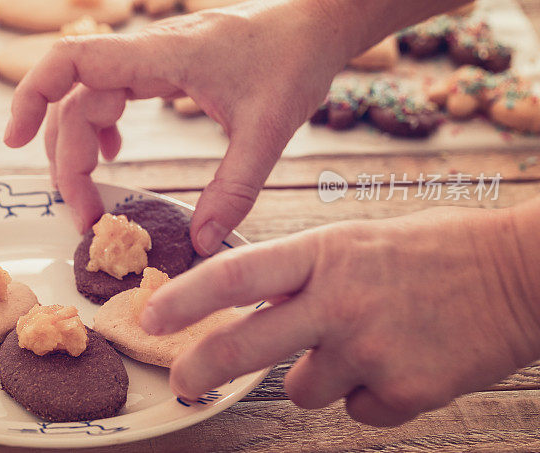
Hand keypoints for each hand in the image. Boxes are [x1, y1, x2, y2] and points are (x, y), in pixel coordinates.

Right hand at [4, 0, 350, 254]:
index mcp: (161, 55)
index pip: (72, 59)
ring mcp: (150, 60)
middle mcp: (145, 53)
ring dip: (81, 151)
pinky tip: (117, 156)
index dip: (32, 94)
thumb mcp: (268, 130)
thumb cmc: (293, 59)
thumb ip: (235, 190)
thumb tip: (202, 242)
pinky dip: (102, 130)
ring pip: (88, 101)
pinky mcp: (160, 68)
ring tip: (92, 199)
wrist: (313, 22)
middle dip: (69, 161)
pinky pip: (111, 96)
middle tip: (86, 220)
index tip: (14, 142)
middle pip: (75, 101)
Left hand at [140, 205, 539, 425]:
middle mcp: (339, 300)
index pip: (236, 275)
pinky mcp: (405, 391)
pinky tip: (402, 361)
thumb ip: (305, 277)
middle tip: (182, 383)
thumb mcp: (357, 243)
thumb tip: (254, 313)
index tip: (150, 317)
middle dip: (202, 369)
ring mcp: (371, 349)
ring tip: (367, 343)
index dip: (186, 299)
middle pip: (247, 346)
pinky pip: (357, 410)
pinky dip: (370, 395)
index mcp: (324, 253)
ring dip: (321, 376)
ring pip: (304, 389)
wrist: (519, 274)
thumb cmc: (433, 250)